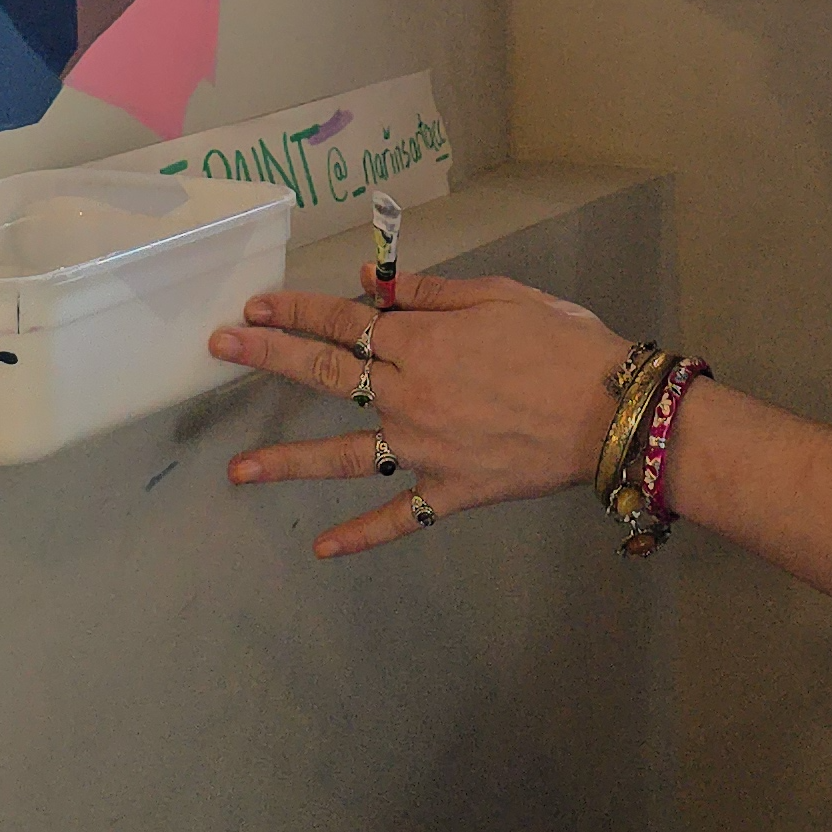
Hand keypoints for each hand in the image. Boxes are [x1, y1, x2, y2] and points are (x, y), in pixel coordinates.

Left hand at [212, 268, 632, 557]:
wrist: (612, 413)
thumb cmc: (562, 343)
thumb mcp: (500, 296)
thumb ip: (431, 292)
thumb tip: (371, 281)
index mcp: (423, 340)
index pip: (343, 319)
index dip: (296, 309)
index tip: (256, 304)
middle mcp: (411, 394)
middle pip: (326, 372)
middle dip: (268, 356)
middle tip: (219, 348)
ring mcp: (426, 449)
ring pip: (343, 454)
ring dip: (286, 462)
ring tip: (236, 472)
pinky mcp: (451, 491)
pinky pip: (399, 517)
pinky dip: (361, 536)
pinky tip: (322, 550)